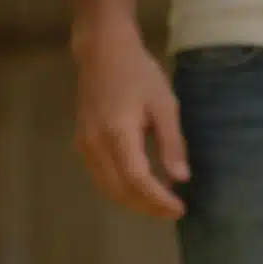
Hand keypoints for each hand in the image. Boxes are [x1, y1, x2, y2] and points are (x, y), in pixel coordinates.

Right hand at [72, 13, 189, 218]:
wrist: (102, 52)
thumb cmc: (138, 73)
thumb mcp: (164, 105)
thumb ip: (172, 143)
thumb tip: (181, 178)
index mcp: (118, 133)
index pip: (137, 180)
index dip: (158, 200)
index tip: (179, 208)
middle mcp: (95, 144)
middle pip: (120, 190)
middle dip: (147, 207)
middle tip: (172, 211)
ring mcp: (84, 145)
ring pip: (107, 188)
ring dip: (133, 201)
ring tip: (159, 204)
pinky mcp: (82, 143)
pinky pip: (100, 176)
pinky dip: (120, 189)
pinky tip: (140, 188)